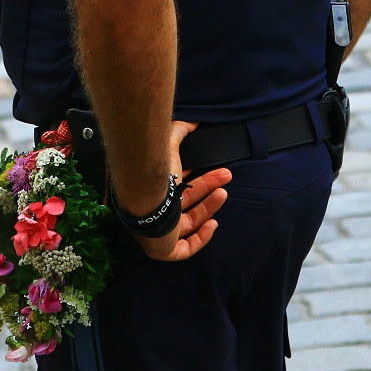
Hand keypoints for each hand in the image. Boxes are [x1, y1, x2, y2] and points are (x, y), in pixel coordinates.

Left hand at [136, 121, 229, 261]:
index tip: (213, 169)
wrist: (144, 192)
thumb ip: (179, 130)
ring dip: (209, 208)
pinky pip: (186, 249)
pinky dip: (202, 239)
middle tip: (226, 176)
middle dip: (208, 189)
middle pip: (186, 202)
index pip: (177, 187)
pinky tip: (213, 224)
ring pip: (189, 223)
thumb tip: (192, 121)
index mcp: (153, 188)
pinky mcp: (163, 249)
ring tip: (224, 192)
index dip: (197, 180)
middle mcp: (154, 210)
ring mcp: (158, 231)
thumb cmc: (154, 170)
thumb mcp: (169, 144)